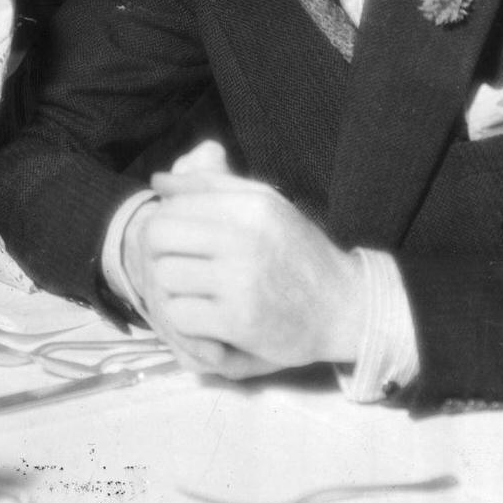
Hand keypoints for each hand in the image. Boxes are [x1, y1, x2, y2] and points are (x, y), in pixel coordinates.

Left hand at [139, 158, 365, 377]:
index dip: (165, 222)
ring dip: (171, 288)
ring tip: (192, 291)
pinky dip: (185, 320)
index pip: (172, 205)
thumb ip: (211, 186)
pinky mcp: (240, 322)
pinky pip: (180, 315)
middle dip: (157, 253)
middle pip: (157, 237)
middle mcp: (245, 238)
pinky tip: (204, 318)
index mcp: (250, 205)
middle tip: (176, 265)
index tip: (179, 241)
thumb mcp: (265, 204)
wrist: (345, 308)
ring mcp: (241, 281)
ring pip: (164, 277)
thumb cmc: (298, 252)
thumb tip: (158, 180)